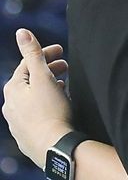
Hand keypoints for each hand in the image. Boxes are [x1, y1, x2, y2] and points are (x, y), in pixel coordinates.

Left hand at [2, 29, 73, 167]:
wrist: (54, 147)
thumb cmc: (51, 111)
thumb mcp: (43, 76)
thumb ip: (33, 53)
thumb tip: (21, 32)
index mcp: (12, 89)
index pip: (28, 64)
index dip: (45, 54)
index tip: (62, 50)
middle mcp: (10, 106)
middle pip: (29, 81)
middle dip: (47, 70)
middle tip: (65, 66)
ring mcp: (17, 123)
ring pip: (32, 98)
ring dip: (47, 87)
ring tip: (64, 84)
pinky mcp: (27, 136)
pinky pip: (36, 112)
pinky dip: (46, 103)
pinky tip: (58, 105)